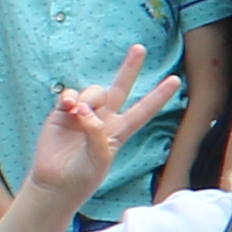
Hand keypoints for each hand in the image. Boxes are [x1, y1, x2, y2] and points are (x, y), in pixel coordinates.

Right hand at [12, 49, 183, 216]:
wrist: (55, 183)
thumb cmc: (83, 176)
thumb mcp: (99, 159)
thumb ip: (96, 134)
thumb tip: (85, 111)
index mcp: (120, 131)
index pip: (143, 110)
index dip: (158, 96)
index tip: (176, 80)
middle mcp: (104, 118)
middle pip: (121, 87)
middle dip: (130, 67)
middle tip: (140, 48)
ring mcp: (83, 113)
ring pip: (94, 91)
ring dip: (89, 98)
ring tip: (78, 113)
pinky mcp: (62, 113)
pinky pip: (70, 95)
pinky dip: (70, 98)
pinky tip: (68, 107)